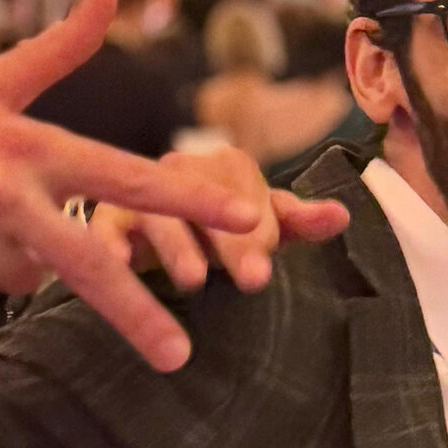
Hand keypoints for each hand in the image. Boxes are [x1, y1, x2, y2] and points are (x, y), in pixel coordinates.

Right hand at [0, 0, 269, 371]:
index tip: (244, 217)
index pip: (122, 176)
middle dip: (139, 316)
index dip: (186, 199)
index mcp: (26, 145)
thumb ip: (56, 52)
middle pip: (89, 266)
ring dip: (0, 264)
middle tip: (181, 356)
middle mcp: (2, 194)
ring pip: (22, 283)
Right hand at [89, 151, 347, 295]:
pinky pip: (105, 231)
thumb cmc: (216, 231)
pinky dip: (110, 246)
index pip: (247, 193)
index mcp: (224, 166)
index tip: (266, 269)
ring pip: (161, 217)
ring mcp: (139, 191)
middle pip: (209, 203)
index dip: (259, 230)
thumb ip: (297, 221)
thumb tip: (341, 217)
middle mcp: (181, 170)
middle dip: (232, 245)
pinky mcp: (105, 218)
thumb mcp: (259, 226)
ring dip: (177, 248)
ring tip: (195, 281)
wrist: (148, 230)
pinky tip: (119, 265)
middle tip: (254, 280)